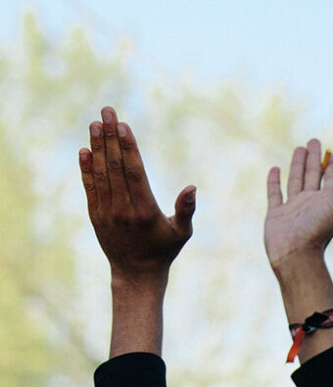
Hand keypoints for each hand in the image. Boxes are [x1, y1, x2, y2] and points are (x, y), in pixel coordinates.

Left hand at [79, 107, 194, 281]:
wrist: (136, 274)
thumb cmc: (163, 251)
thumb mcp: (181, 233)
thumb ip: (186, 210)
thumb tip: (192, 188)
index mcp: (145, 212)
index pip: (134, 173)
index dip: (127, 147)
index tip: (123, 125)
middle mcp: (123, 211)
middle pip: (114, 167)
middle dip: (110, 137)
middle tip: (107, 111)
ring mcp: (107, 213)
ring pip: (100, 174)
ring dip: (97, 146)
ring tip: (95, 123)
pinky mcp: (96, 216)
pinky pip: (90, 187)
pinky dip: (86, 168)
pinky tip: (86, 149)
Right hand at [264, 140, 332, 272]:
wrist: (296, 255)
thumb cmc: (319, 232)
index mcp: (326, 202)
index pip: (331, 180)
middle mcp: (310, 203)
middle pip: (313, 176)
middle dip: (314, 160)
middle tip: (314, 141)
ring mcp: (292, 208)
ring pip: (295, 181)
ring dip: (298, 165)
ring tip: (299, 148)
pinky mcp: (276, 213)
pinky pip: (274, 193)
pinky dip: (274, 181)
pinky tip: (276, 168)